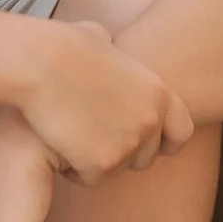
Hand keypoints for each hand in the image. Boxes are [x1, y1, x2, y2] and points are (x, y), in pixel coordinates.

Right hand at [12, 16, 191, 179]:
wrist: (41, 62)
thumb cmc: (64, 46)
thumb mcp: (105, 43)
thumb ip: (116, 60)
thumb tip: (105, 45)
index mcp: (159, 92)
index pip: (181, 132)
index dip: (163, 141)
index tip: (143, 141)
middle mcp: (151, 120)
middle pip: (144, 159)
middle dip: (121, 153)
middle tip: (91, 135)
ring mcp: (129, 144)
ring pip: (115, 170)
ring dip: (95, 160)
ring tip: (71, 132)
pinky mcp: (101, 163)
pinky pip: (90, 178)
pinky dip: (75, 168)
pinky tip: (60, 142)